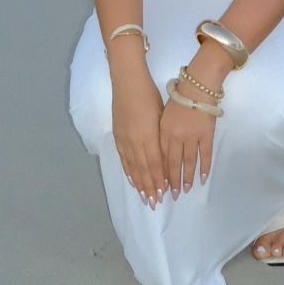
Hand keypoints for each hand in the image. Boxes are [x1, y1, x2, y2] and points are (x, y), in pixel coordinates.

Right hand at [110, 65, 169, 207]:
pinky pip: (123, 158)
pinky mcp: (117, 135)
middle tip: (155, 203)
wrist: (127, 81)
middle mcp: (136, 141)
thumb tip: (166, 156)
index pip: (156, 163)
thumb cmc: (149, 94)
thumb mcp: (161, 115)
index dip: (159, 179)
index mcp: (149, 135)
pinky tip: (132, 179)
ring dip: (139, 183)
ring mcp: (125, 139)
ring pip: (133, 166)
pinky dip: (128, 171)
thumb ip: (162, 137)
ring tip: (144, 197)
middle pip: (144, 169)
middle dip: (150, 187)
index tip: (165, 193)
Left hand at [159, 90, 215, 194]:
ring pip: (188, 162)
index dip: (161, 173)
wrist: (197, 85)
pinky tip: (203, 179)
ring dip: (187, 178)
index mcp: (163, 130)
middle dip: (173, 181)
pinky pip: (205, 155)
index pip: (160, 157)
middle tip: (174, 196)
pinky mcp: (206, 135)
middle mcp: (176, 136)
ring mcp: (192, 136)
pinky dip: (204, 168)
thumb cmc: (179, 95)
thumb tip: (162, 153)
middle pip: (173, 163)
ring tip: (186, 190)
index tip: (161, 186)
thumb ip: (162, 133)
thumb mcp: (164, 113)